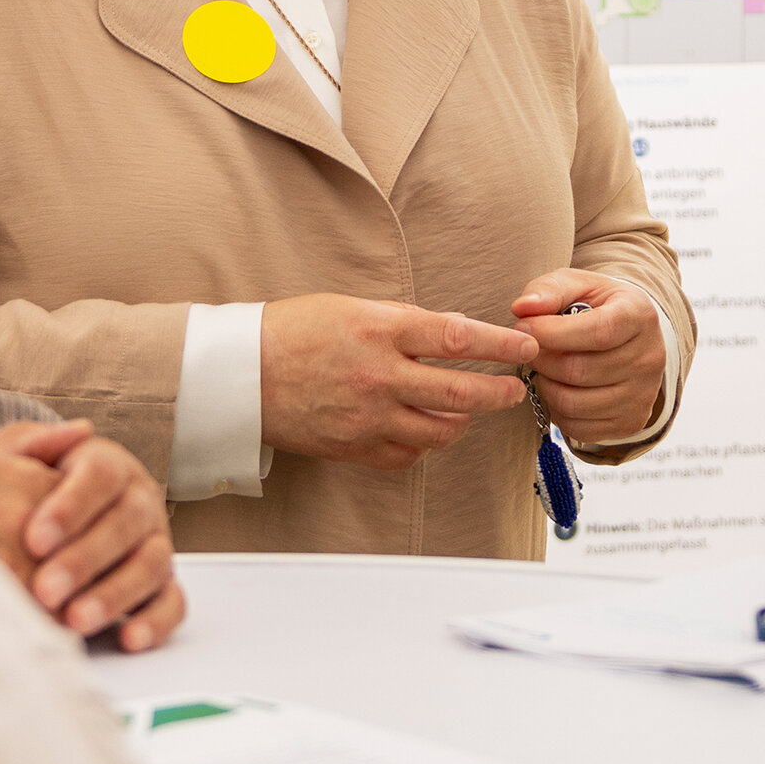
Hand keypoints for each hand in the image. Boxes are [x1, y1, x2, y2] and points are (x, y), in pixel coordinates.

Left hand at [0, 419, 187, 652]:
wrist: (42, 517)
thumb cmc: (25, 488)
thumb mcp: (15, 458)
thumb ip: (31, 443)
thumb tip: (73, 431)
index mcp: (107, 464)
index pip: (100, 476)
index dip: (71, 507)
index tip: (35, 539)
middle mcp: (140, 500)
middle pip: (127, 523)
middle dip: (86, 559)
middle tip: (46, 590)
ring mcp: (156, 542)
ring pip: (152, 564)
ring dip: (116, 594)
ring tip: (76, 621)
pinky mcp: (162, 584)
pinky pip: (172, 602)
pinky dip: (156, 622)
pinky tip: (128, 639)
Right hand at [259, 295, 539, 470]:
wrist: (239, 374)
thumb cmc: (292, 332)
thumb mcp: (352, 308)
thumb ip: (404, 324)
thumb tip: (454, 336)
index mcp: (379, 331)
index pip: (457, 339)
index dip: (500, 346)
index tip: (525, 347)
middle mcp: (378, 377)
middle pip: (460, 394)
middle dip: (499, 393)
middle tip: (516, 389)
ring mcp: (367, 418)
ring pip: (440, 431)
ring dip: (463, 421)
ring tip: (469, 409)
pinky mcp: (354, 448)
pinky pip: (409, 454)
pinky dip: (426, 443)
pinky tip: (427, 429)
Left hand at [511, 269, 663, 449]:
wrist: (631, 336)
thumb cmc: (597, 307)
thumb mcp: (577, 285)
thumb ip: (549, 290)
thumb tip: (522, 308)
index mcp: (640, 316)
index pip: (598, 331)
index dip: (553, 333)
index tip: (523, 327)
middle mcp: (649, 358)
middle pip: (579, 371)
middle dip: (542, 360)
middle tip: (529, 349)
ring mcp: (643, 395)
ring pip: (574, 403)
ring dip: (547, 386)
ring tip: (546, 367)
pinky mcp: (631, 422)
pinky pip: (578, 427)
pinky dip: (558, 410)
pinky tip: (560, 387)